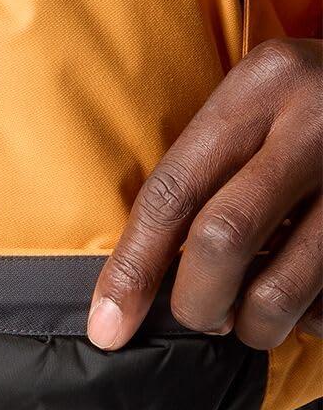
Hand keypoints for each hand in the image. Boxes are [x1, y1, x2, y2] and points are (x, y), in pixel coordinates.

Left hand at [88, 38, 322, 351]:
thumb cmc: (315, 104)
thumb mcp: (262, 103)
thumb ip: (208, 168)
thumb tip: (140, 277)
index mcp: (263, 84)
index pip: (173, 190)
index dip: (133, 267)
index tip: (108, 326)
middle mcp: (317, 118)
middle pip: (223, 237)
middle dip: (197, 302)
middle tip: (200, 319)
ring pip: (283, 285)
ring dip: (255, 324)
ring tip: (251, 322)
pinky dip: (311, 318)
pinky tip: (307, 304)